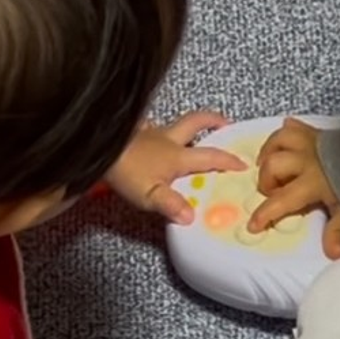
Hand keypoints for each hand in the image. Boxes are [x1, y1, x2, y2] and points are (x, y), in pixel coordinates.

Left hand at [105, 110, 244, 224]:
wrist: (97, 148)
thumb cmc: (124, 172)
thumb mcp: (150, 195)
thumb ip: (172, 205)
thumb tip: (191, 217)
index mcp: (177, 156)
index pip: (210, 156)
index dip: (228, 160)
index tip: (242, 163)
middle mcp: (167, 139)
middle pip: (196, 122)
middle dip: (214, 121)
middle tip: (226, 123)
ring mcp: (149, 132)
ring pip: (174, 122)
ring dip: (187, 123)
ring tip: (193, 127)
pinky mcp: (132, 131)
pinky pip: (149, 125)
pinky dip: (155, 128)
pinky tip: (151, 134)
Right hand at [247, 117, 339, 257]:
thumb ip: (337, 233)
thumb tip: (334, 255)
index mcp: (310, 183)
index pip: (280, 201)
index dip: (264, 214)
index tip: (253, 225)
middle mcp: (305, 160)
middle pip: (272, 165)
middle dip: (266, 180)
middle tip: (272, 191)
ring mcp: (312, 143)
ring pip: (278, 140)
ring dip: (269, 151)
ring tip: (268, 162)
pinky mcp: (319, 132)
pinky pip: (296, 126)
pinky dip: (288, 129)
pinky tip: (286, 133)